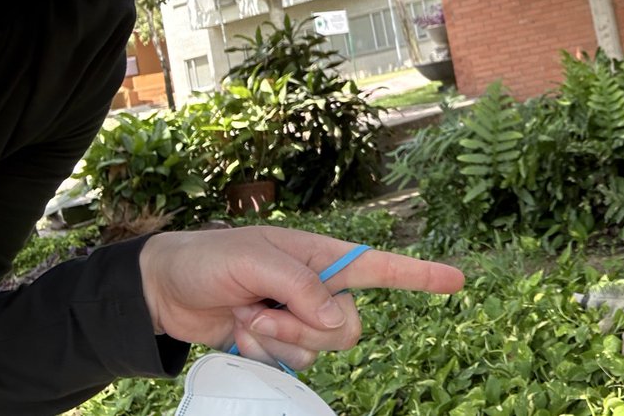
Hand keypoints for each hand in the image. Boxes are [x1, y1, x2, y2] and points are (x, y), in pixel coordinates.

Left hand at [138, 226, 463, 369]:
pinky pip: (294, 365)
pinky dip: (265, 355)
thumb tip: (338, 319)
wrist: (165, 291)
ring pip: (323, 349)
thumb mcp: (254, 259)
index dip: (421, 275)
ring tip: (247, 317)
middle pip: (349, 326)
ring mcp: (301, 321)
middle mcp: (320, 290)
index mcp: (323, 258)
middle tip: (263, 310)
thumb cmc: (211, 259)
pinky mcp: (281, 347)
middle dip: (306, 327)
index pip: (381, 267)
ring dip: (280, 340)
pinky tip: (242, 335)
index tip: (457, 280)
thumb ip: (301, 286)